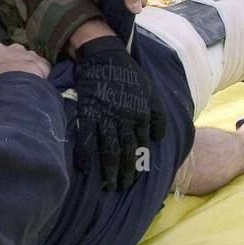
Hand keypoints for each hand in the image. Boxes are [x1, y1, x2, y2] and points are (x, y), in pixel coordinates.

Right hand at [0, 43, 50, 88]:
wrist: (17, 82)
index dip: (0, 64)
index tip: (0, 74)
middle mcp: (15, 48)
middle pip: (15, 54)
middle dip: (15, 63)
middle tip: (13, 78)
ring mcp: (30, 54)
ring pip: (30, 60)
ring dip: (29, 69)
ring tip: (25, 83)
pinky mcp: (42, 62)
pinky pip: (42, 68)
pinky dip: (41, 75)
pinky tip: (37, 84)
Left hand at [66, 0, 145, 11]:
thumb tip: (138, 9)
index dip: (136, 2)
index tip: (125, 3)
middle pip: (136, 4)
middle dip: (128, 8)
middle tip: (116, 5)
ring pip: (126, 9)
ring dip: (120, 11)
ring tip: (111, 7)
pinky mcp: (112, 0)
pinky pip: (116, 11)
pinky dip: (112, 12)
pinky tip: (107, 11)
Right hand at [72, 37, 167, 191]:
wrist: (104, 57)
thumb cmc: (129, 74)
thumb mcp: (152, 92)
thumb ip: (158, 115)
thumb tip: (158, 137)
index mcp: (141, 115)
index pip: (141, 147)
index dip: (138, 165)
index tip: (134, 178)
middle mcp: (125, 120)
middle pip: (126, 153)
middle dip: (125, 173)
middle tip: (120, 187)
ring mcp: (105, 117)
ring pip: (109, 150)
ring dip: (109, 171)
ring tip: (108, 186)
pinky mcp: (87, 113)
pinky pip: (87, 138)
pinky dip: (86, 155)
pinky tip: (85, 168)